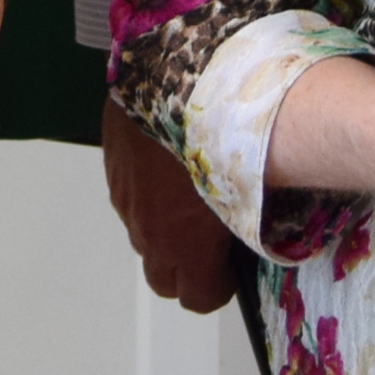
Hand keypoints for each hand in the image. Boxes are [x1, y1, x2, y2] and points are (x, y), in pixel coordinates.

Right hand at [99, 103, 245, 311]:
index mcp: (184, 244)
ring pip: (142, 235)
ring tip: (190, 195)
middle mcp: (147, 229)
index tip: (230, 271)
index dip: (217, 288)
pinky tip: (169, 165)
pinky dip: (147, 193)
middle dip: (185, 269)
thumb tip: (261, 234)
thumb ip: (247, 225)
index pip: (197, 299)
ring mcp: (126, 198)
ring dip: (163, 229)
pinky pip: (129, 197)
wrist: (181, 76)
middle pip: (162, 279)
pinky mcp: (113, 166)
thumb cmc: (224, 132)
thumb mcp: (251, 188)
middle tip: (209, 243)